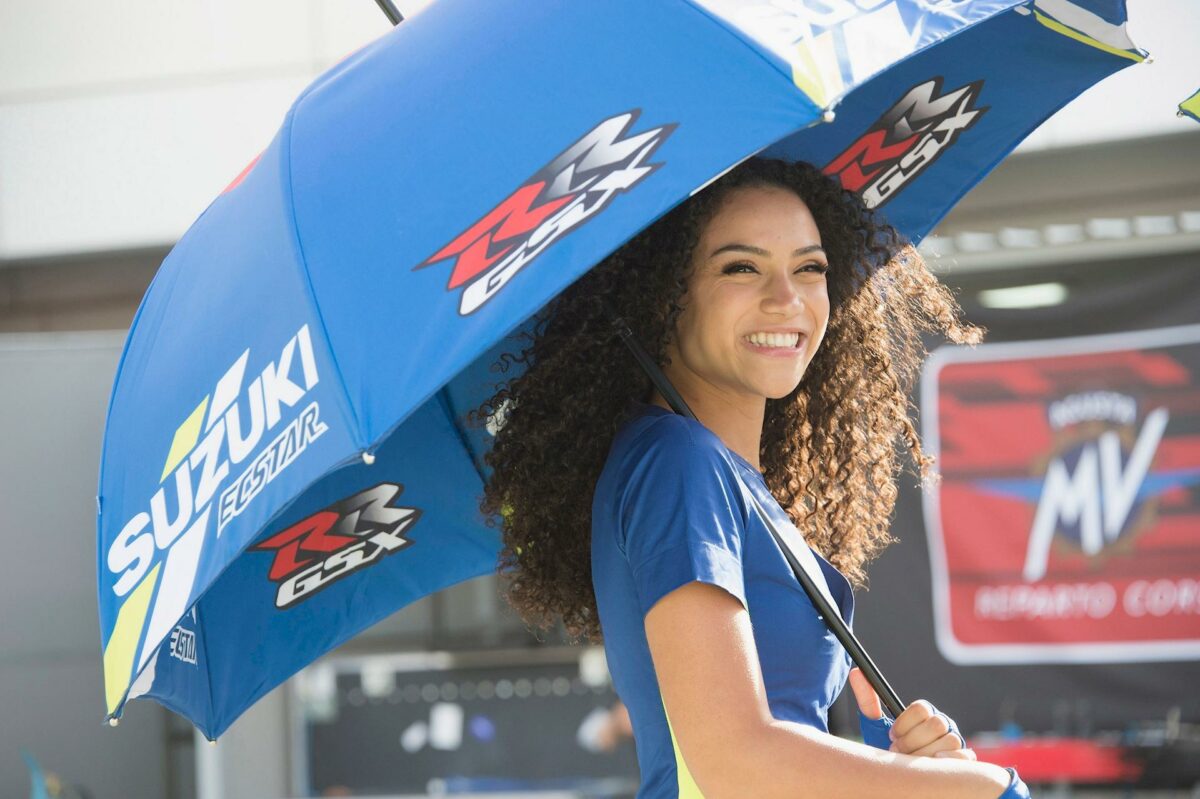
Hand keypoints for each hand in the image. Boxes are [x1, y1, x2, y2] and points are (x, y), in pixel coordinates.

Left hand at [847, 668, 974, 759]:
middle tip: (898, 752)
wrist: (900, 779)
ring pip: (949, 740)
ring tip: (910, 763)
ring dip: (925, 755)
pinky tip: (931, 765)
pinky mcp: (965, 760)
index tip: (891, 735)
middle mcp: (943, 723)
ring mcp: (956, 741)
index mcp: (925, 713)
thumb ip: (868, 703)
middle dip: (912, 741)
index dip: (904, 724)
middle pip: (936, 723)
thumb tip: (856, 672)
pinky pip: (964, 756)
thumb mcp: (875, 728)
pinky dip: (947, 761)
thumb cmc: (889, 752)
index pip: (922, 708)